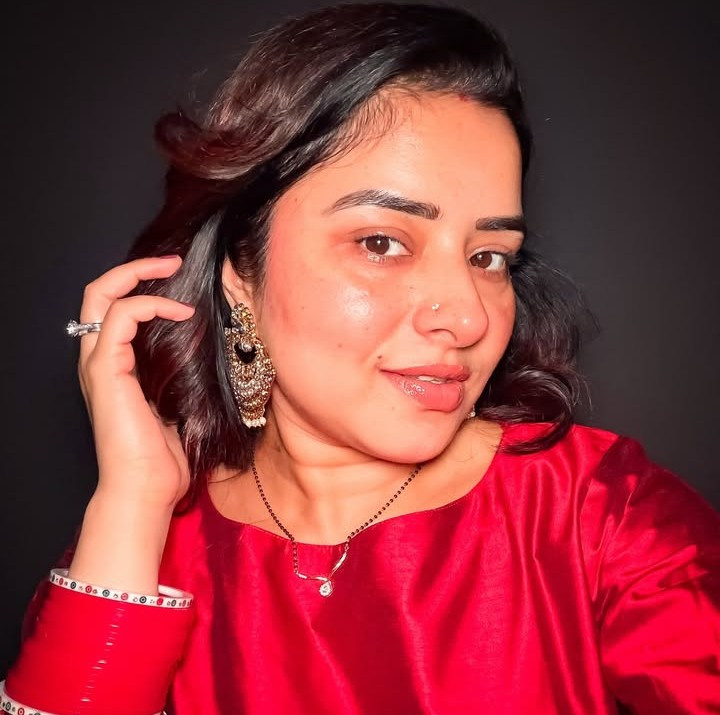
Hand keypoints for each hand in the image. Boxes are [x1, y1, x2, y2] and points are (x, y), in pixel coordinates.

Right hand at [77, 255, 194, 508]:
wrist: (146, 489)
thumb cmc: (165, 456)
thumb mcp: (180, 401)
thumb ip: (182, 373)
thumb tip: (215, 351)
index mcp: (115, 366)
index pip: (116, 308)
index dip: (142, 285)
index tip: (180, 278)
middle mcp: (100, 359)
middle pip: (98, 293)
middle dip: (134, 268)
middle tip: (172, 260)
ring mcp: (99, 364)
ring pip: (101, 295)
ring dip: (140, 275)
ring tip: (175, 269)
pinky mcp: (107, 371)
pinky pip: (121, 317)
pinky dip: (151, 305)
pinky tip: (182, 313)